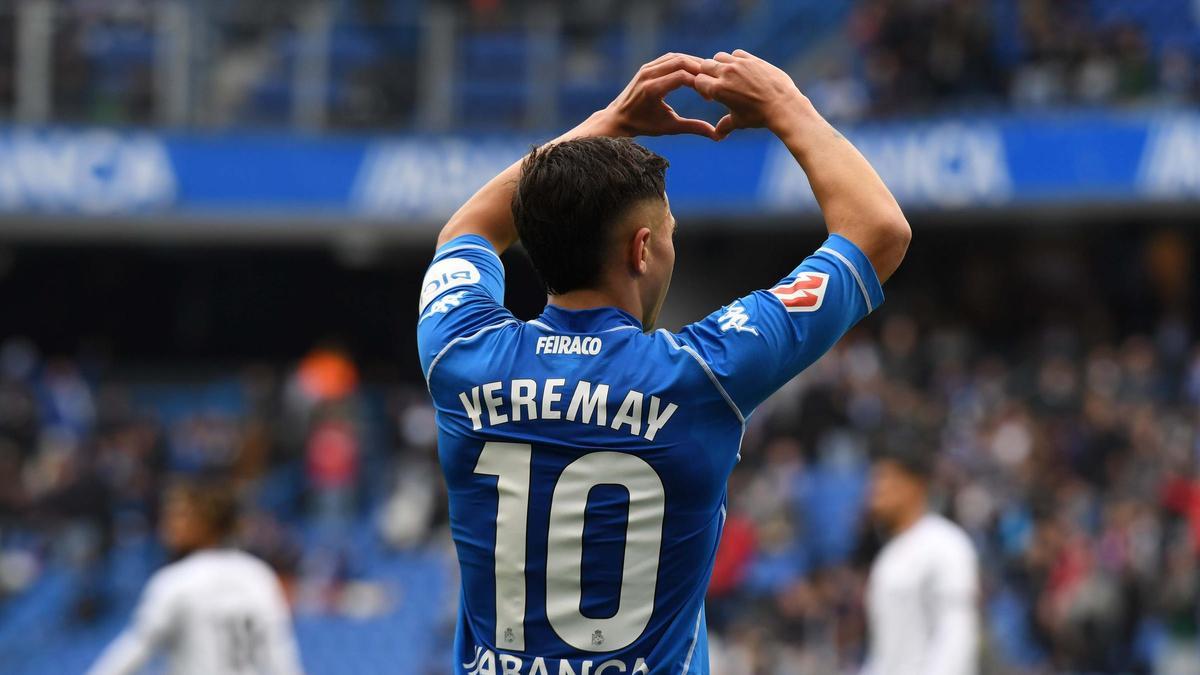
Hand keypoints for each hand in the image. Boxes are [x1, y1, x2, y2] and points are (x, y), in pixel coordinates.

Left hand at [601, 53, 719, 139]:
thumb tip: (716, 135)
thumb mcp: (669, 127)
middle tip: (713, 80)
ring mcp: (646, 68)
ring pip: (676, 57)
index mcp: (652, 89)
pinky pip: (669, 58)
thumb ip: (693, 127)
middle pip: (681, 62)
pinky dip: (683, 61)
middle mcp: (648, 75)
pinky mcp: (647, 66)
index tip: (709, 96)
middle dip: (699, 70)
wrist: (619, 118)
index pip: (682, 76)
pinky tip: (694, 71)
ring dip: (693, 63)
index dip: (700, 83)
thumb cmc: (644, 125)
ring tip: (706, 75)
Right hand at [693, 49, 808, 138]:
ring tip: (728, 75)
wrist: (783, 106)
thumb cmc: (759, 117)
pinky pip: (736, 53)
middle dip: (707, 73)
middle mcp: (726, 73)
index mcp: (718, 90)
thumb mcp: (739, 122)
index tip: (709, 94)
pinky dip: (735, 59)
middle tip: (715, 82)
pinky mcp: (752, 59)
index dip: (701, 87)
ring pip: (719, 56)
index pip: (697, 80)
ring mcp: (740, 64)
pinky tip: (741, 69)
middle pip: (705, 65)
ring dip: (720, 64)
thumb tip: (717, 135)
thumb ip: (724, 125)